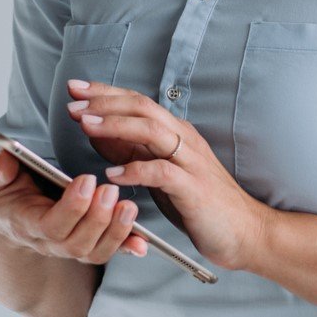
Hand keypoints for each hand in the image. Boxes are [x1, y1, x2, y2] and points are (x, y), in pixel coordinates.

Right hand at [0, 149, 145, 263]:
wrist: (10, 219)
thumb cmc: (6, 196)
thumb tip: (3, 162)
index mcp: (27, 223)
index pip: (50, 225)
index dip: (72, 207)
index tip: (87, 180)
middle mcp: (51, 242)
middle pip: (77, 242)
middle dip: (98, 218)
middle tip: (111, 190)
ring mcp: (71, 246)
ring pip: (96, 251)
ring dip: (116, 231)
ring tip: (129, 207)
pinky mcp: (89, 245)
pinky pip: (109, 252)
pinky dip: (126, 247)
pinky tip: (143, 242)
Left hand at [66, 79, 267, 271]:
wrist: (243, 229)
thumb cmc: (199, 201)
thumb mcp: (160, 171)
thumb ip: (133, 150)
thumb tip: (98, 131)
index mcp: (177, 132)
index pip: (138, 102)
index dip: (106, 92)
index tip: (75, 88)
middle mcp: (184, 139)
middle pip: (143, 108)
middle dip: (105, 103)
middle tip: (73, 104)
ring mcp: (191, 162)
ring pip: (152, 131)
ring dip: (116, 126)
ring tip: (86, 127)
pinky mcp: (193, 188)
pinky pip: (162, 173)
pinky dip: (135, 170)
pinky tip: (113, 174)